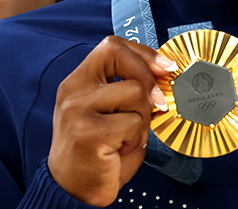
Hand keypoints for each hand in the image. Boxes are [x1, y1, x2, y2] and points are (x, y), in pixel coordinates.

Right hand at [48, 37, 175, 206]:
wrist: (73, 191)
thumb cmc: (98, 154)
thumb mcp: (110, 114)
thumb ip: (128, 91)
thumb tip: (164, 75)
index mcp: (78, 81)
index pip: (111, 45)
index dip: (142, 53)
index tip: (164, 68)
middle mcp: (73, 89)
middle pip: (118, 54)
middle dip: (147, 74)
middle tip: (158, 102)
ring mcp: (78, 109)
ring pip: (134, 92)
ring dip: (142, 117)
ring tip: (128, 137)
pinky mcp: (89, 132)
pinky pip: (133, 123)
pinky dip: (136, 138)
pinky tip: (121, 151)